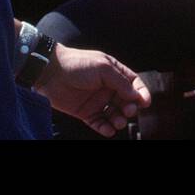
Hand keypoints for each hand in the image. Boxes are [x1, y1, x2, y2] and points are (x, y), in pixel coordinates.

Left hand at [35, 44, 150, 137]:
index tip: (145, 102)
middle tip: (128, 111)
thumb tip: (135, 95)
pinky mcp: (85, 112)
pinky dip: (105, 128)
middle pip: (126, 101)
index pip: (133, 83)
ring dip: (119, 119)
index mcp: (114, 73)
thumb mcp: (103, 68)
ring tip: (118, 122)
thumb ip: (120, 82)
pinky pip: (99, 123)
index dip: (141, 92)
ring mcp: (97, 101)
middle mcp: (107, 87)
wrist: (50, 72)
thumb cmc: (77, 64)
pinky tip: (109, 130)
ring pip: (114, 114)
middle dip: (130, 108)